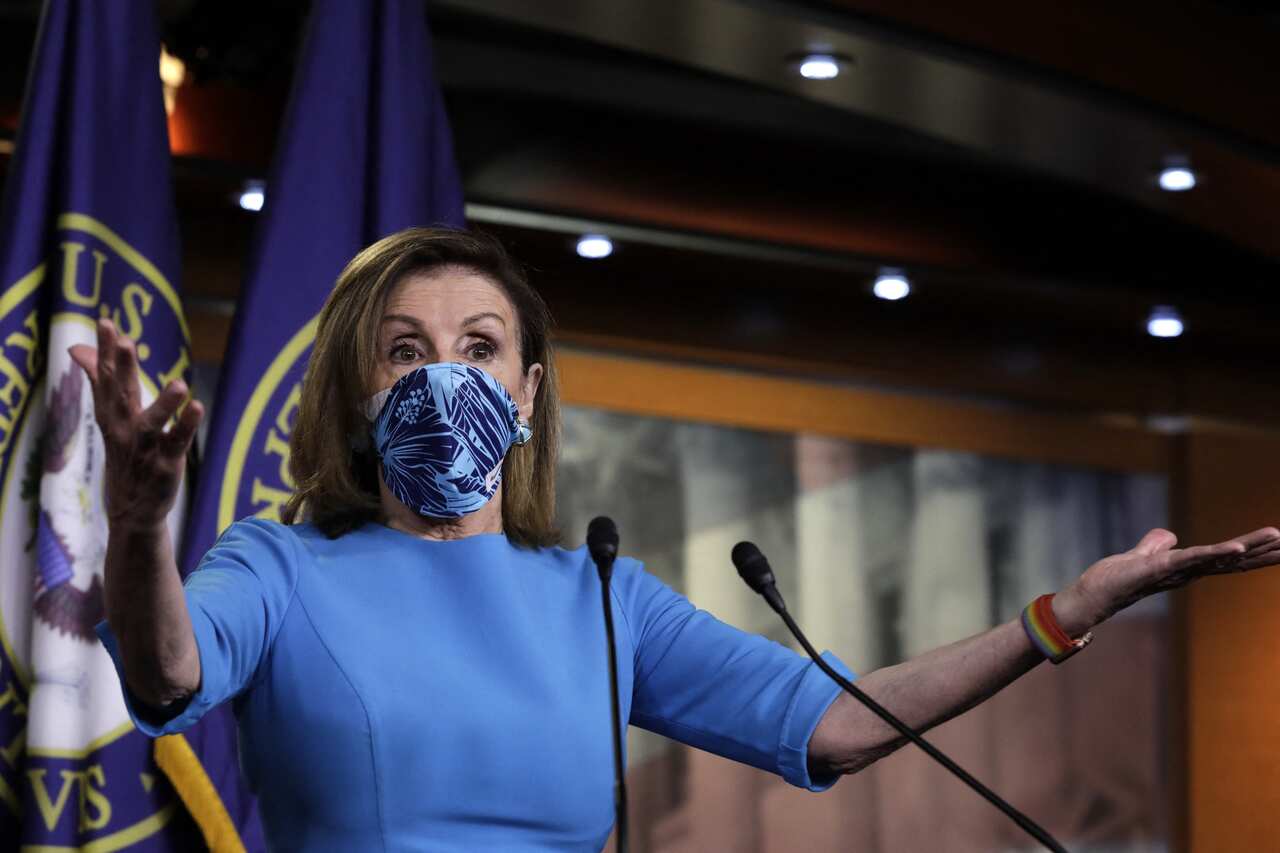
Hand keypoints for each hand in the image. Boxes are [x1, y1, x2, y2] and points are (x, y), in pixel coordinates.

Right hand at [68, 318, 203, 528]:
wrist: (131, 509)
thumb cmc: (125, 453)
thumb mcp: (109, 416)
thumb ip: (100, 380)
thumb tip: (78, 349)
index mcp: (111, 414)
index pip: (106, 378)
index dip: (106, 351)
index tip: (106, 321)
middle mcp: (123, 428)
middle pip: (122, 395)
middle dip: (123, 369)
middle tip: (127, 341)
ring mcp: (145, 447)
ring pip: (151, 422)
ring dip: (164, 403)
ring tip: (179, 384)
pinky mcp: (166, 464)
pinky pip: (177, 442)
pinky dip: (186, 426)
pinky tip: (197, 407)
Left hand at [1055, 526, 1279, 633]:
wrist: (1092, 595)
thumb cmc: (1116, 579)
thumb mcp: (1141, 555)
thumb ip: (1155, 545)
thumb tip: (1169, 535)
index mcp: (1187, 567)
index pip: (1226, 557)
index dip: (1253, 550)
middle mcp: (1187, 573)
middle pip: (1233, 560)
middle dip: (1264, 552)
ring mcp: (1176, 572)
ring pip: (1220, 558)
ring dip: (1250, 548)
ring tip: (1278, 537)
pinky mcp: (1159, 568)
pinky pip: (1192, 558)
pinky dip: (1215, 553)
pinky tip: (1236, 548)